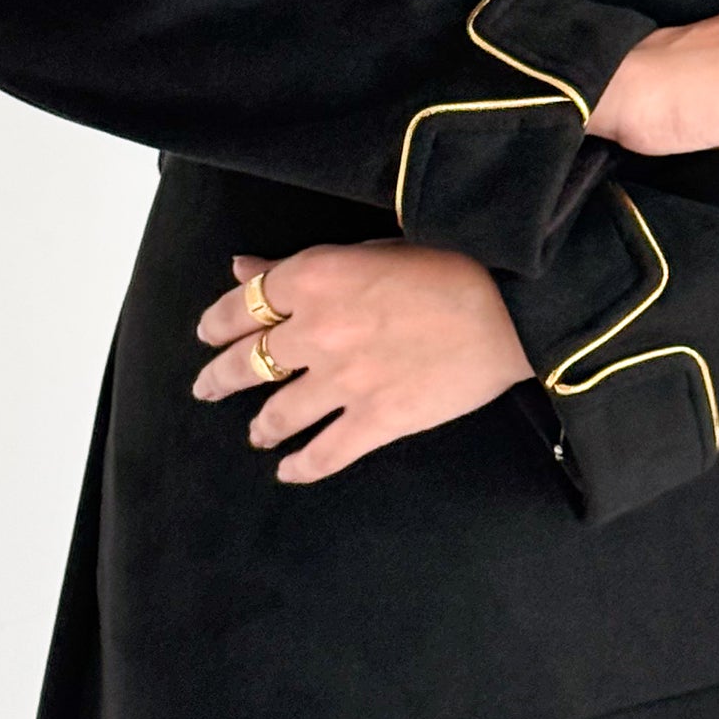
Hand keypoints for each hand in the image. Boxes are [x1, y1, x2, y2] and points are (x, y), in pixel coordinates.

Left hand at [191, 243, 532, 483]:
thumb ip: (298, 264)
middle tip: (207, 387)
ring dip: (260, 425)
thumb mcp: (368, 249)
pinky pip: (323, 454)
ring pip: (276, 413)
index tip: (208, 333)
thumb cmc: (451, 261)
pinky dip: (300, 467)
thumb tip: (242, 267)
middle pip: (246, 362)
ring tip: (256, 432)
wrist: (511, 305)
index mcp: (314, 276)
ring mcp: (345, 380)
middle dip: (219, 377)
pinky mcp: (377, 420)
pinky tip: (289, 470)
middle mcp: (318, 330)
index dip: (216, 322)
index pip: (242, 304)